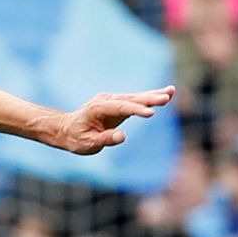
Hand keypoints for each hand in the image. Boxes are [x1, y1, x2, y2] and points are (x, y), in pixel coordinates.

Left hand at [46, 87, 173, 154]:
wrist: (66, 130)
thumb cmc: (75, 138)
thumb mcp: (86, 143)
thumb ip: (104, 139)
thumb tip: (122, 136)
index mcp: (97, 109)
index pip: (120, 108)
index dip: (136, 110)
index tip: (150, 113)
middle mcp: (106, 101)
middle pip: (130, 99)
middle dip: (148, 99)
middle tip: (166, 97)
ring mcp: (112, 100)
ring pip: (135, 97)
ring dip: (153, 95)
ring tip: (171, 93)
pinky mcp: (118, 103)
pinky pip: (136, 100)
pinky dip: (150, 97)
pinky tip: (167, 94)